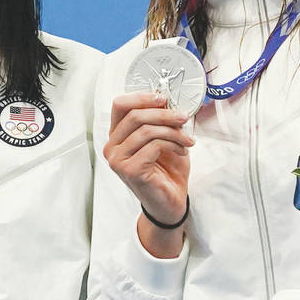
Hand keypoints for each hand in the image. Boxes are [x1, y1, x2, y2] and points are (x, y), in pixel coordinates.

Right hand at [102, 91, 193, 257]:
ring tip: (187, 139)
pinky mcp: (129, 170)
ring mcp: (118, 160)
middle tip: (183, 117)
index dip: (142, 97)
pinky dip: (172, 144)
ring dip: (173, 131)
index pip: (120, 105)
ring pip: (146, 130)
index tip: (164, 98)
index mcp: (117, 136)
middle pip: (134, 115)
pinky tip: (182, 150)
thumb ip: (161, 121)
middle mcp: (112, 147)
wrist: (171, 203)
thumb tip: (168, 101)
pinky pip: (153, 146)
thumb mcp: (164, 139)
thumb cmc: (166, 172)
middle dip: (164, 113)